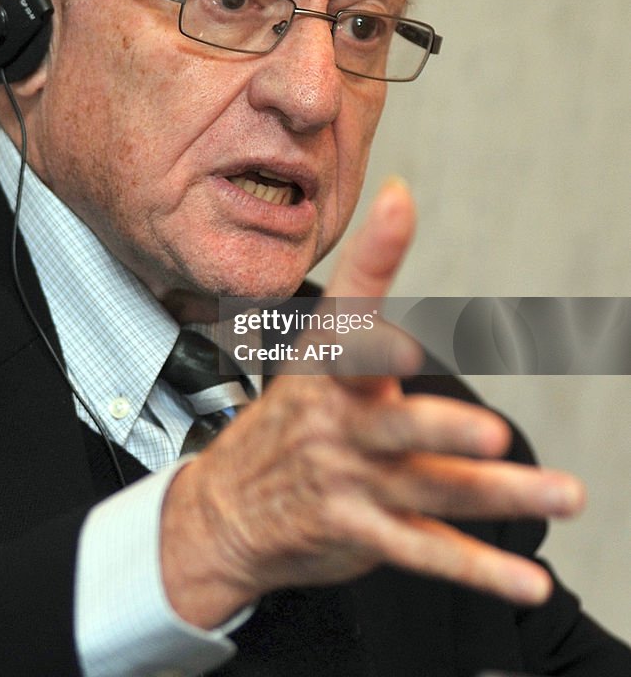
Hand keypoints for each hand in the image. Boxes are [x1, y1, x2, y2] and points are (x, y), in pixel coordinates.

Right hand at [160, 179, 584, 627]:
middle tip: (486, 434)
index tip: (398, 206)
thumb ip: (367, 287)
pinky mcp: (360, 532)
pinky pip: (425, 550)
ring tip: (559, 495)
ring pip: (430, 489)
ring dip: (497, 495)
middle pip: (395, 424)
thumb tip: (401, 197)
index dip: (373, 257)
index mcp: (324, 367)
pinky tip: (524, 582)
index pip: (349, 305)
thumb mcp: (313, 353)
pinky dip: (478, 569)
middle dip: (440, 430)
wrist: (221, 510)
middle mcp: (336, 422)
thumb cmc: (284, 421)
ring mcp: (348, 480)